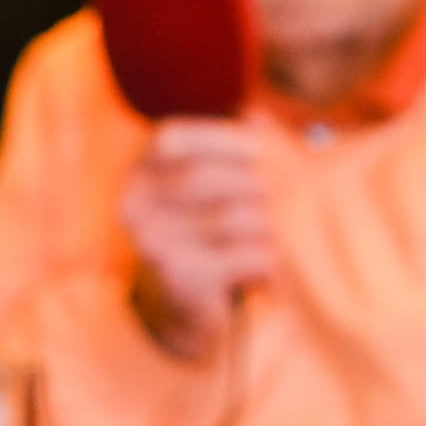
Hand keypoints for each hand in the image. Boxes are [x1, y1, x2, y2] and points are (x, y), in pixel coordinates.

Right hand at [117, 118, 275, 361]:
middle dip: (262, 185)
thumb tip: (261, 117)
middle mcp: (136, 206)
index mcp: (138, 172)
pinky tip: (267, 272)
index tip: (262, 149)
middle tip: (289, 196)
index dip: (227, 140)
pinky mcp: (184, 280)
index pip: (177, 140)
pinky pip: (253, 255)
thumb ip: (235, 146)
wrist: (181, 308)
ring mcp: (155, 244)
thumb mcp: (213, 183)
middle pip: (215, 177)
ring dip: (270, 227)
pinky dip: (272, 261)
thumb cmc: (205, 232)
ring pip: (242, 217)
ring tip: (272, 237)